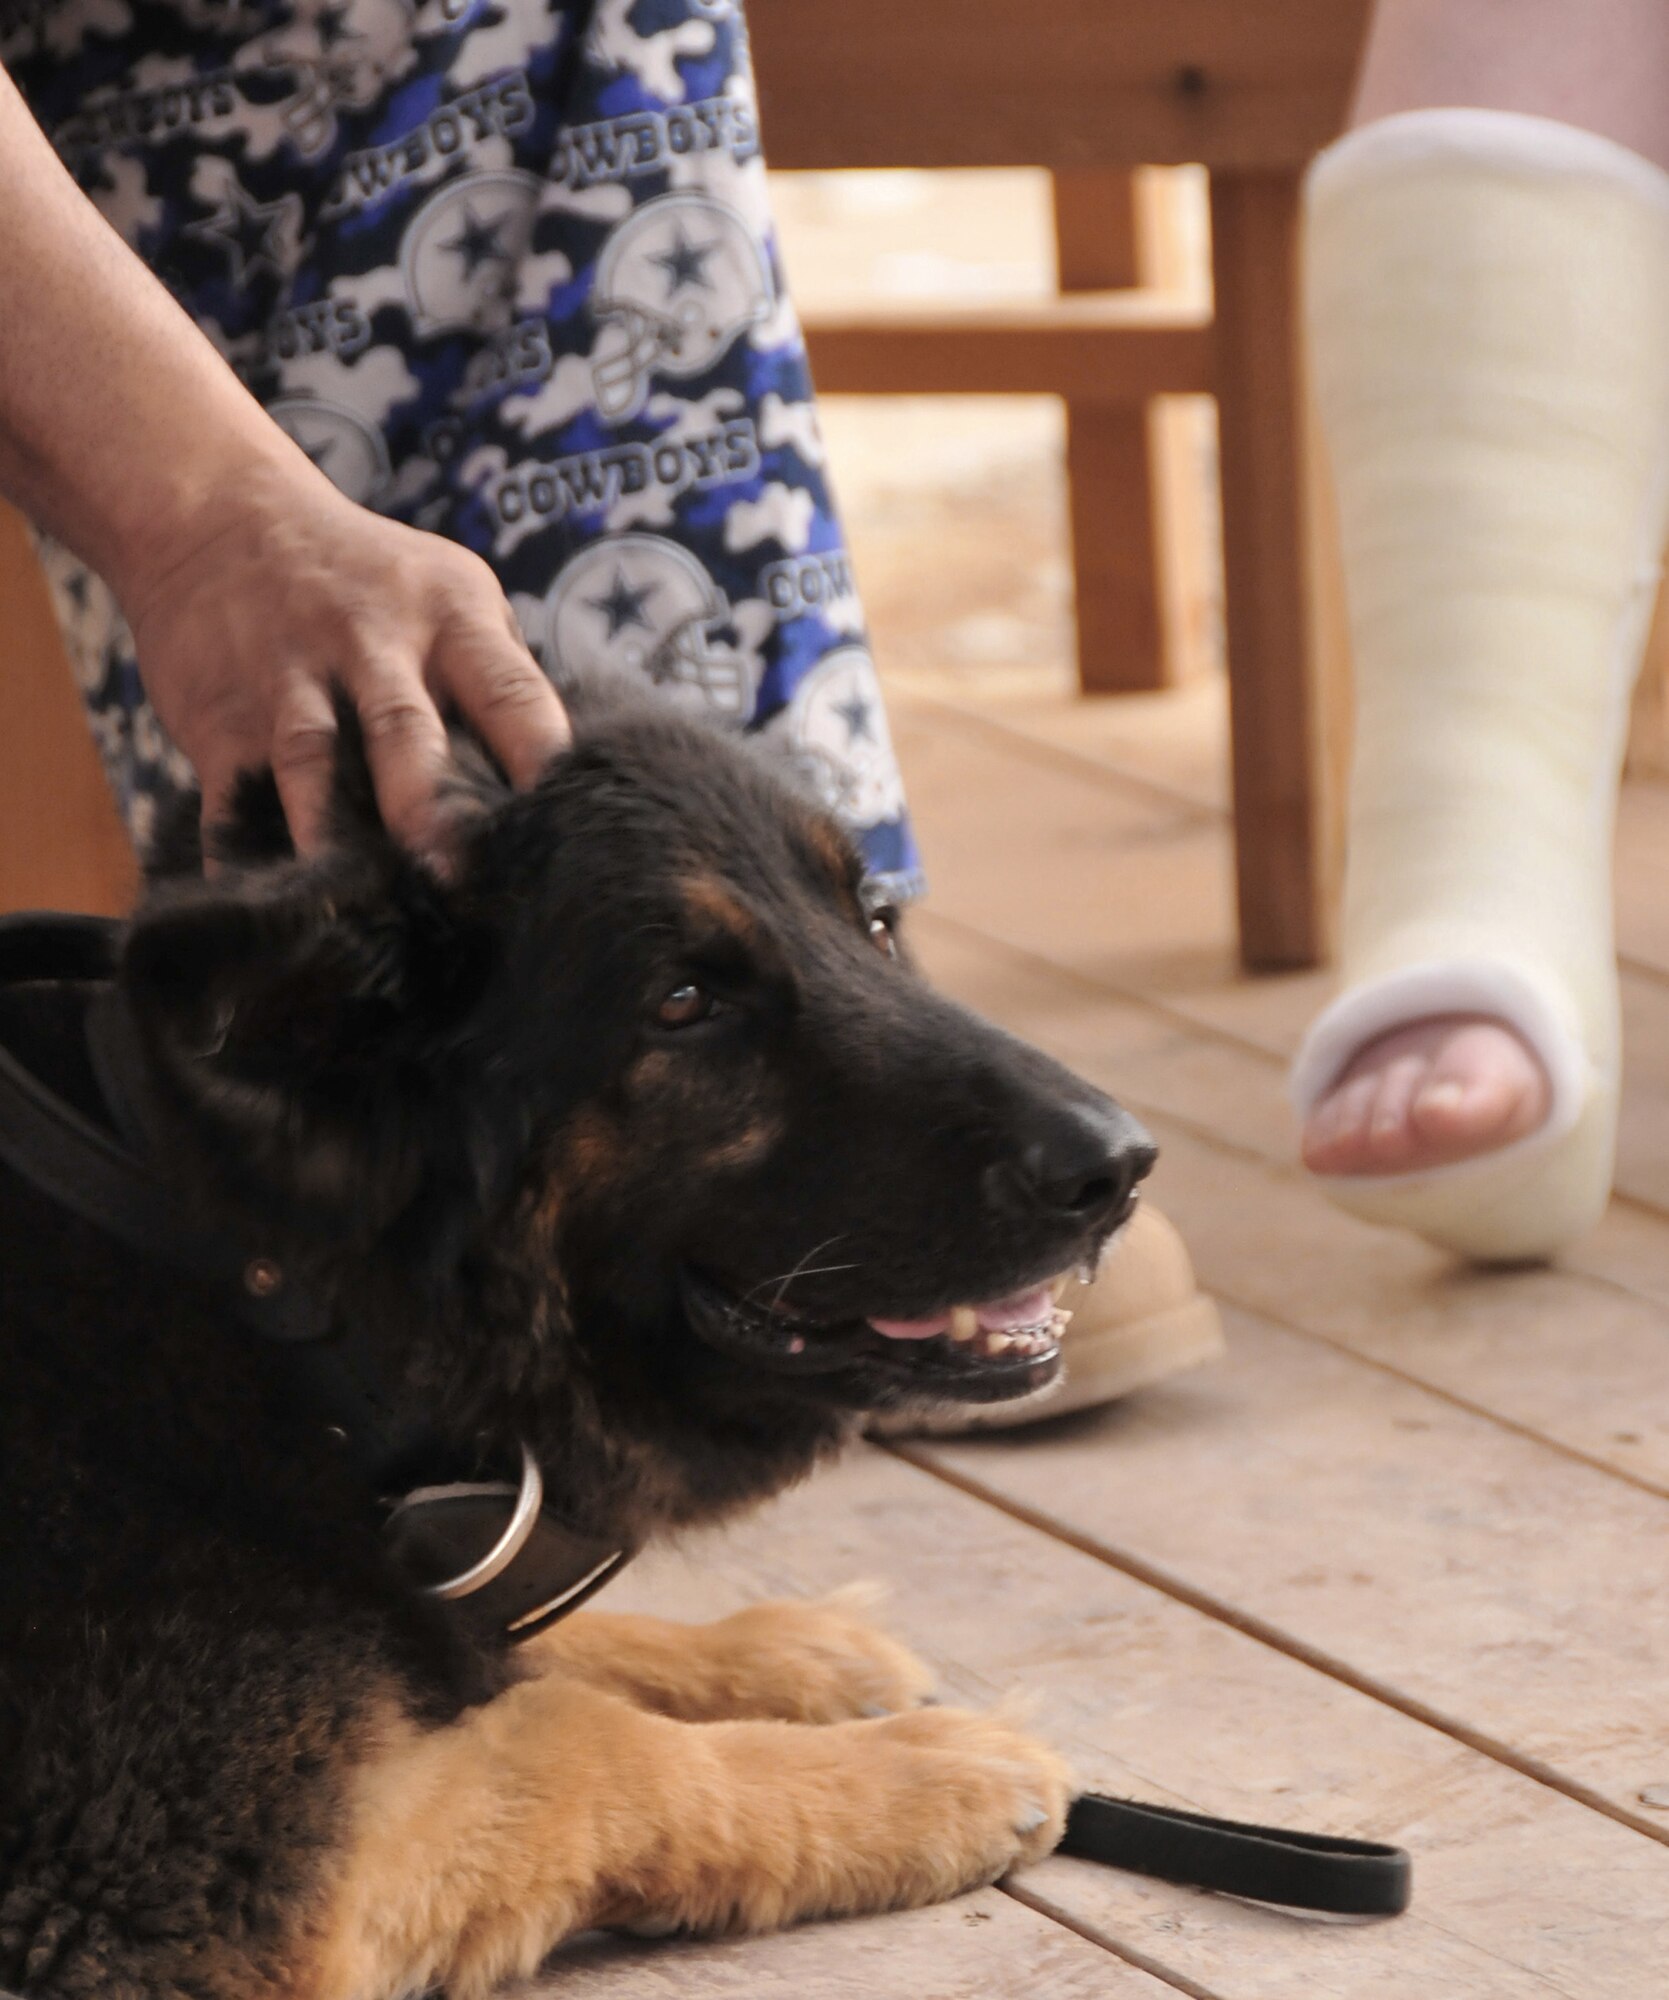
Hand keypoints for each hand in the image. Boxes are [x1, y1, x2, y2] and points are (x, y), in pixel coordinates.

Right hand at [125, 460, 568, 860]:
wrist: (214, 516)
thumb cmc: (367, 579)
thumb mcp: (445, 592)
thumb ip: (496, 678)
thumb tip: (557, 788)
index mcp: (451, 616)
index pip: (510, 690)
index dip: (539, 755)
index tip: (566, 819)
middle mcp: (371, 642)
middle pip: (404, 730)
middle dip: (428, 806)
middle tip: (455, 876)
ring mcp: (289, 679)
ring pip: (310, 762)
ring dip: (329, 832)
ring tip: (351, 899)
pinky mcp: (222, 718)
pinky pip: (231, 798)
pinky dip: (238, 855)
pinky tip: (255, 903)